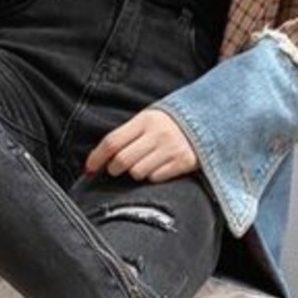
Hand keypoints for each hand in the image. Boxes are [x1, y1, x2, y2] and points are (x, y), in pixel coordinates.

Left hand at [85, 107, 199, 183]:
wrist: (208, 120)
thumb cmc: (171, 123)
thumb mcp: (149, 119)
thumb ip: (128, 134)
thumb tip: (102, 157)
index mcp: (145, 120)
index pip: (112, 141)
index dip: (96, 157)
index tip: (88, 169)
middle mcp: (157, 134)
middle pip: (122, 160)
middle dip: (114, 168)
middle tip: (116, 168)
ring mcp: (171, 148)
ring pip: (137, 172)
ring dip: (135, 173)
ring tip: (143, 164)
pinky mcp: (183, 162)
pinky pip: (156, 178)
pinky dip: (152, 176)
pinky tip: (159, 167)